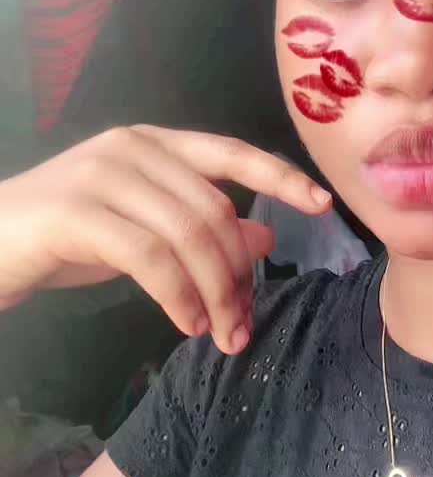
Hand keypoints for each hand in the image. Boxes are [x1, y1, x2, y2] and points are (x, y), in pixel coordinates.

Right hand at [0, 125, 330, 352]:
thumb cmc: (64, 237)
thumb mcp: (142, 231)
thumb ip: (198, 228)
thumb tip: (266, 236)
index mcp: (154, 143)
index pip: (231, 152)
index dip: (280, 176)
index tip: (324, 206)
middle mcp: (133, 147)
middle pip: (214, 210)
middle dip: (238, 273)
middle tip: (243, 324)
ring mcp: (102, 173)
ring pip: (188, 234)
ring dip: (214, 292)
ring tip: (220, 333)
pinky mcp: (76, 211)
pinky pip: (149, 256)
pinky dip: (177, 294)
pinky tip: (186, 323)